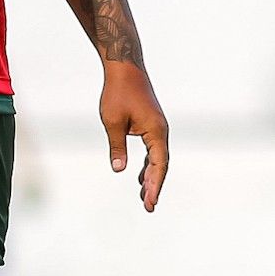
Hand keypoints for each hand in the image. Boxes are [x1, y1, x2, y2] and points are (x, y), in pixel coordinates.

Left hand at [100, 60, 168, 211]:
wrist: (124, 68)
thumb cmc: (118, 93)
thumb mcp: (113, 122)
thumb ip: (117, 147)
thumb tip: (118, 170)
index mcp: (156, 132)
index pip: (158, 165)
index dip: (154, 186)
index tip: (150, 203)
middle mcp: (161, 132)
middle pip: (160, 165)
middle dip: (154, 186)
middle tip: (148, 207)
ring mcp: (156, 128)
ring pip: (156, 158)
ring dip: (150, 177)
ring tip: (144, 196)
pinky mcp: (149, 125)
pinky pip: (151, 150)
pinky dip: (146, 164)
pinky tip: (138, 176)